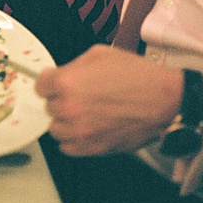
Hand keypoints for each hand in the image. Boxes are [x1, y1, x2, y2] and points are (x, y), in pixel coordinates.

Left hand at [34, 46, 183, 156]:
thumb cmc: (136, 75)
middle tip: (84, 95)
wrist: (162, 99)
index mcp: (67, 82)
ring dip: (67, 120)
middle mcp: (68, 108)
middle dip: (62, 100)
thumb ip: (73, 66)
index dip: (51, 82)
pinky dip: (75, 138)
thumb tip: (57, 76)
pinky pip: (67, 147)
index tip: (58, 83)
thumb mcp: (101, 54)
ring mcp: (79, 131)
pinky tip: (90, 126)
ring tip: (88, 112)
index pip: (40, 86)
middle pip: (49, 107)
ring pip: (56, 129)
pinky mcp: (90, 148)